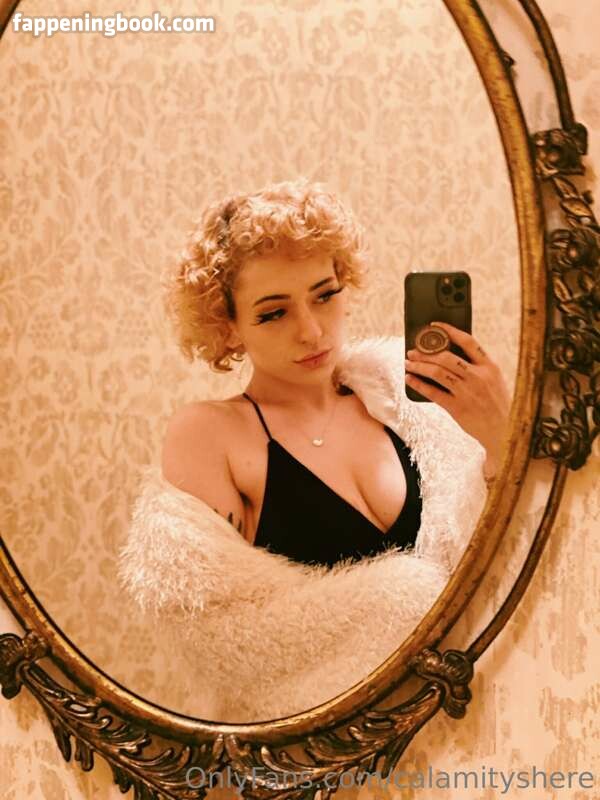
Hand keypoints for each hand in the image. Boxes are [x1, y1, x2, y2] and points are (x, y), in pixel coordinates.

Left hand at [404, 322, 510, 475]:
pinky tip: (409, 380)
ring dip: (419, 366)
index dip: (449, 330)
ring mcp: (467, 392)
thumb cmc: (497, 404)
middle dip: (425, 352)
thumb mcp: (494, 380)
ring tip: (408, 363)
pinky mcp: (457, 408)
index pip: (468, 341)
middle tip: (413, 351)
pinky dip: (418, 384)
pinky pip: (433, 393)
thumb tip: (451, 354)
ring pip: (437, 372)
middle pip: (446, 357)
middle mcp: (478, 377)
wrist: (504, 431)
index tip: (434, 326)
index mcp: (489, 366)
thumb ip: (478, 367)